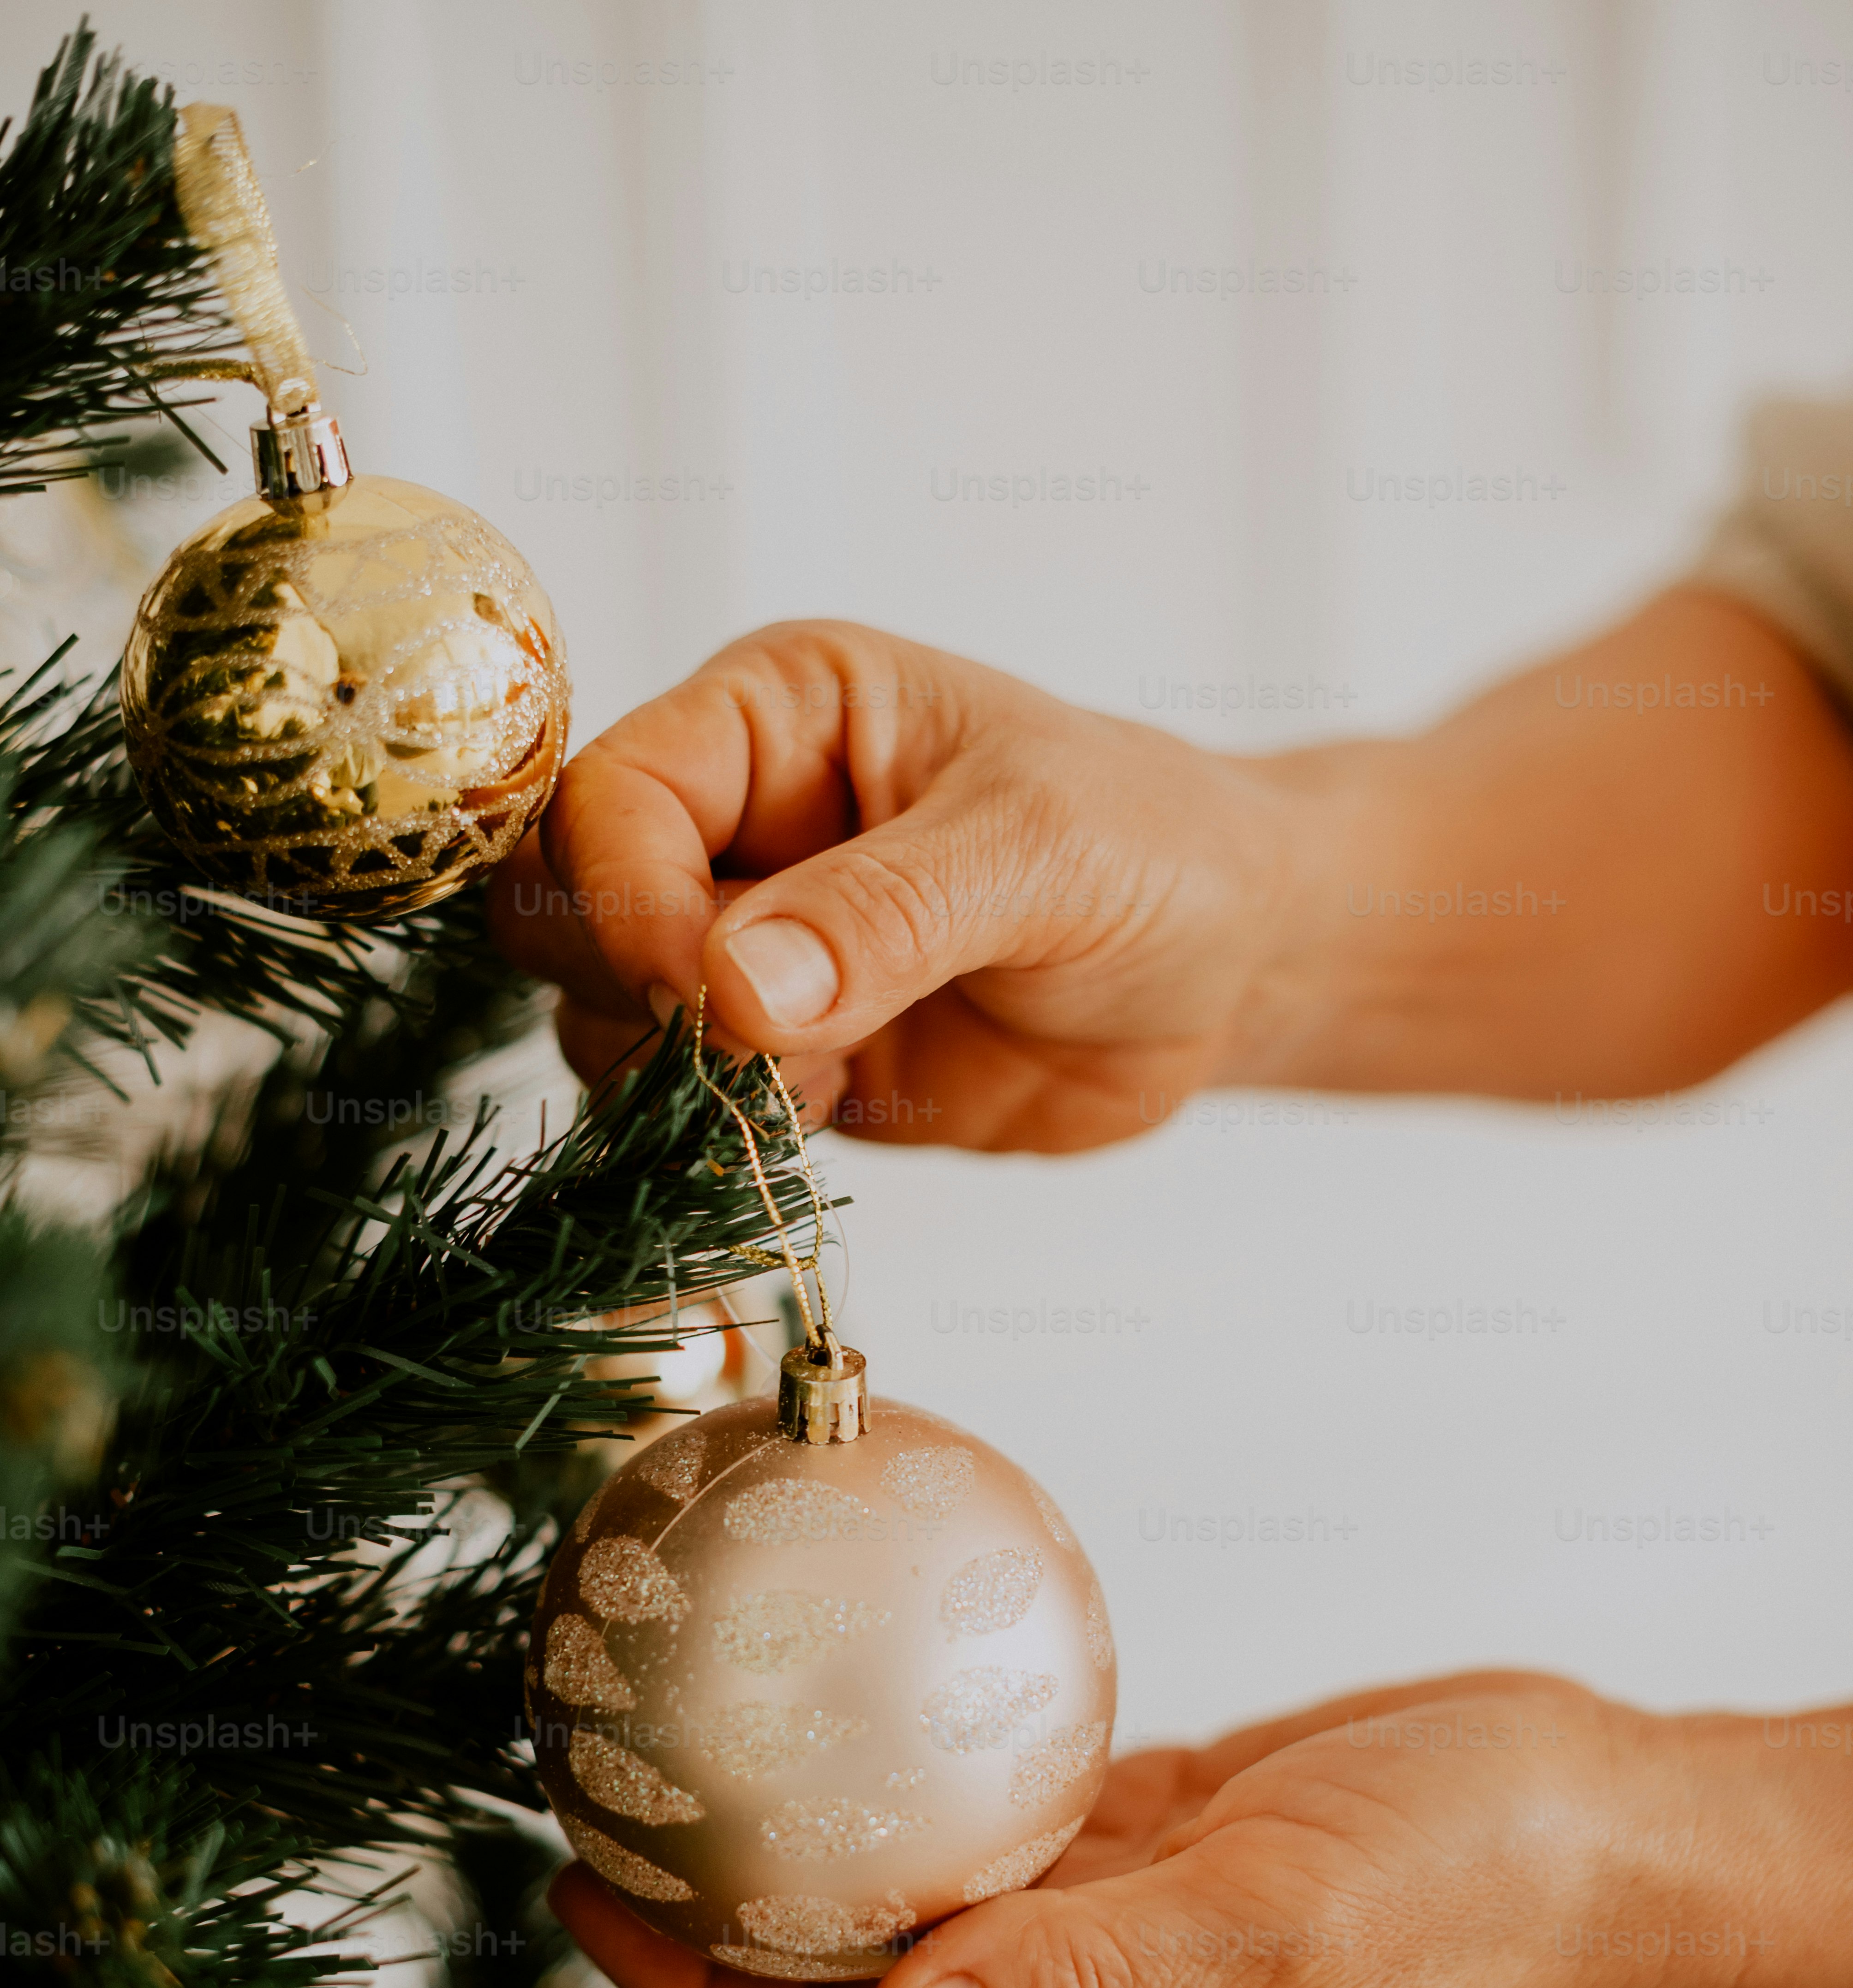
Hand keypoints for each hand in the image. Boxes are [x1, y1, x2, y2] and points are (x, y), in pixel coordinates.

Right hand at [488, 619, 1296, 1150]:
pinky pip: (683, 1110)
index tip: (716, 996)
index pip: (605, 799)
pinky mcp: (780, 1060)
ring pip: (606, 1023)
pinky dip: (722, 1140)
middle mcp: (736, 826)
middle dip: (638, 996)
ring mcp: (748, 951)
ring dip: (683, 1082)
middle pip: (566, 912)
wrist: (1232, 966)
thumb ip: (884, 913)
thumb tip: (734, 991)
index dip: (630, 906)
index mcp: (772, 718)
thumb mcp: (1040, 851)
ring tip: (823, 1080)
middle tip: (761, 1051)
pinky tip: (825, 1122)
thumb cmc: (1157, 853)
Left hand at [548, 1671, 1850, 1987]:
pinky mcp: (1149, 1816)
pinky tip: (863, 1656)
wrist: (1579, 1817)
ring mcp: (1109, 1898)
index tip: (585, 1889)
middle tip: (605, 1786)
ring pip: (912, 1871)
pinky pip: (996, 1784)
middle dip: (713, 1903)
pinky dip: (916, 1732)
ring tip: (702, 1720)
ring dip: (802, 1816)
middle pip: (845, 1960)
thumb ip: (1087, 1973)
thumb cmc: (1453, 1879)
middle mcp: (1072, 1983)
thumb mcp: (1271, 1917)